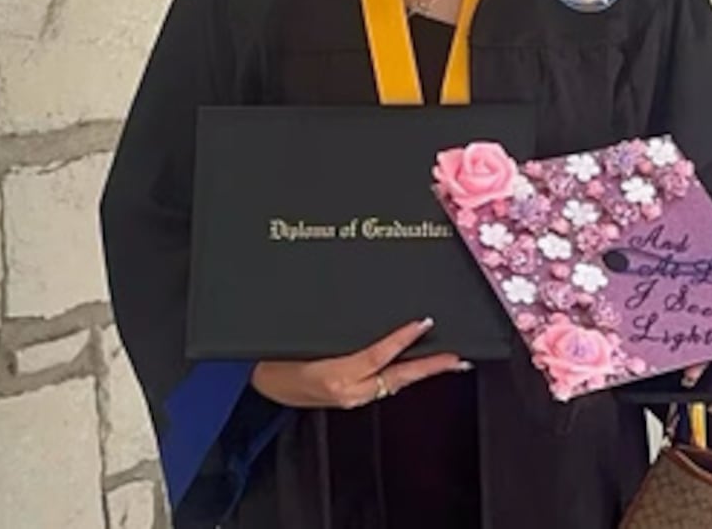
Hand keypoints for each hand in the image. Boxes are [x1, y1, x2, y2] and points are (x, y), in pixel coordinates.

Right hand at [250, 317, 470, 409]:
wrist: (255, 383)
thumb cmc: (272, 355)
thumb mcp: (302, 338)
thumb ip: (335, 331)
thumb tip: (362, 310)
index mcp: (333, 375)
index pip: (378, 355)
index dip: (402, 339)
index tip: (424, 323)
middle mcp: (347, 392)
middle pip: (397, 378)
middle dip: (430, 368)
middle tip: (457, 358)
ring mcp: (350, 399)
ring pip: (394, 384)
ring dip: (419, 373)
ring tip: (446, 361)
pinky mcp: (349, 399)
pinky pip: (382, 386)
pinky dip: (400, 376)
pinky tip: (413, 368)